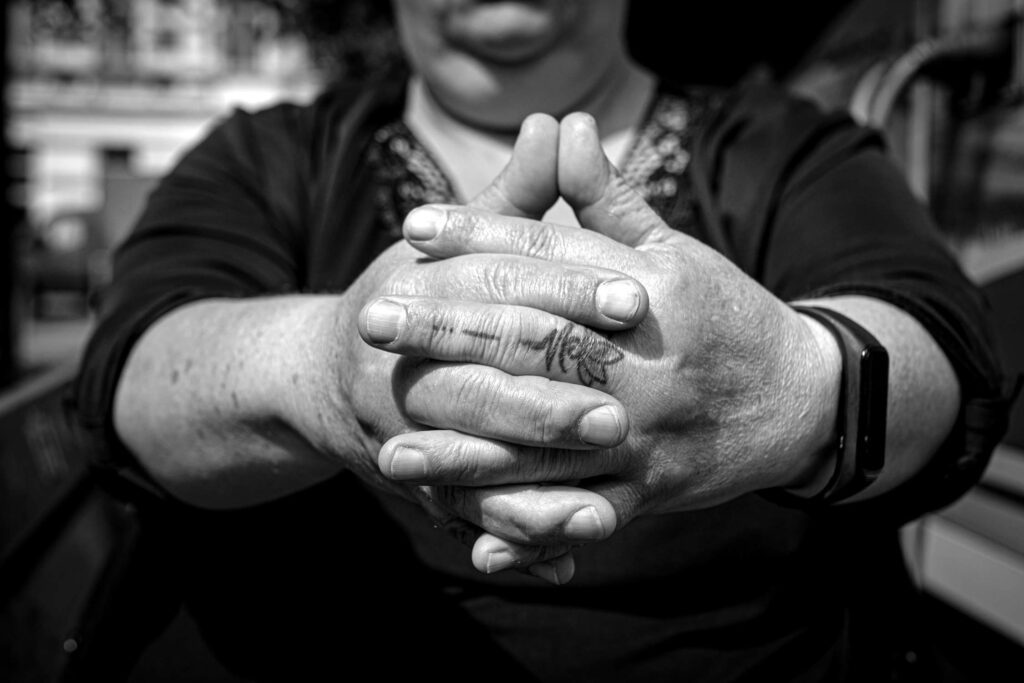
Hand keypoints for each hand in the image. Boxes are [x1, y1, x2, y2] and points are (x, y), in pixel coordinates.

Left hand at [363, 113, 837, 573]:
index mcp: (647, 291)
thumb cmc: (726, 314)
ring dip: (465, 451)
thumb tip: (565, 124)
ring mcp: (643, 434)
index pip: (549, 256)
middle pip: (531, 343)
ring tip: (393, 450)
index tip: (410, 227)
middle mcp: (641, 365)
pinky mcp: (649, 489)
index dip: (477, 237)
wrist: (802, 399)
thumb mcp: (676, 251)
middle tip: (371, 322)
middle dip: (446, 334)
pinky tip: (476, 540)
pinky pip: (583, 515)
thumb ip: (611, 199)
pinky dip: (531, 530)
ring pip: (544, 445)